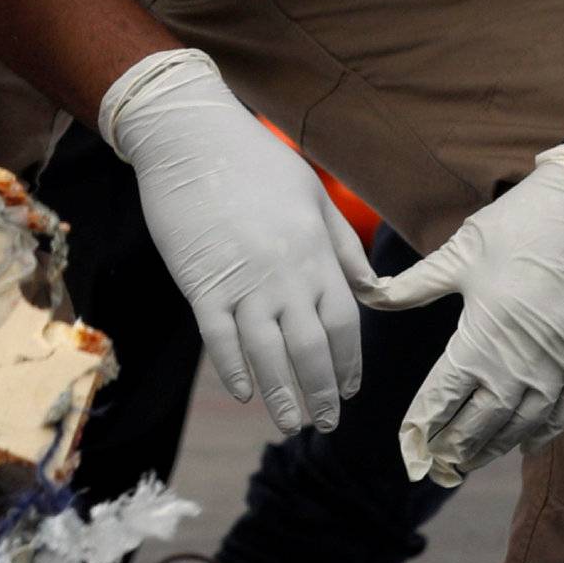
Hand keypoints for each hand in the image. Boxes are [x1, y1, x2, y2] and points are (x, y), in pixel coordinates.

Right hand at [100, 49, 375, 434]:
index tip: (350, 391)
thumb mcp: (313, 196)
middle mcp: (285, 275)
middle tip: (325, 423)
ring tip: (290, 423)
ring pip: (268, 355)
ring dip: (282, 395)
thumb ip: (343, 246)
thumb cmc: (256, 162)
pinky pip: (220, 340)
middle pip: (311, 350)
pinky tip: (243, 393)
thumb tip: (371, 290)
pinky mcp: (200, 285)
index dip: (349, 364)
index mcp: (316, 253)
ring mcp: (242, 283)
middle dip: (322, 393)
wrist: (192, 139)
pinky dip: (234, 370)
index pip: (345, 324)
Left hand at [361, 144, 563, 486]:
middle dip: (454, 447)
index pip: (442, 398)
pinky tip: (525, 444)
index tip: (407, 446)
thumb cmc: (522, 224)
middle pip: (480, 423)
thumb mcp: (460, 253)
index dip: (421, 426)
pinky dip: (545, 432)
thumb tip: (366, 292)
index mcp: (482, 337)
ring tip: (469, 463)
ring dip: (494, 448)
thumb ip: (411, 286)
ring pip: (522, 425)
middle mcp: (521, 362)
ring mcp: (560, 364)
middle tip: (434, 465)